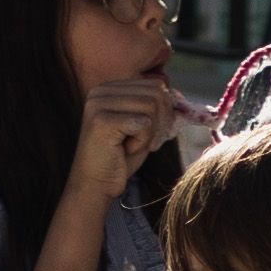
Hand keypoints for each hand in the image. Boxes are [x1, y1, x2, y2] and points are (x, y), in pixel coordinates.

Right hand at [68, 75, 178, 203]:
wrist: (95, 186)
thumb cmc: (120, 158)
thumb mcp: (141, 126)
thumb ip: (154, 106)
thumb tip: (174, 94)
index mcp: (109, 88)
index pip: (154, 84)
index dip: (165, 111)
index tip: (154, 133)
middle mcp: (100, 91)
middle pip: (155, 93)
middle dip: (160, 122)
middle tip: (148, 143)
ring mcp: (98, 104)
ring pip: (151, 106)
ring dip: (150, 133)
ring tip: (132, 146)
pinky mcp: (101, 121)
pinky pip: (143, 123)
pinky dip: (142, 141)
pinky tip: (125, 150)